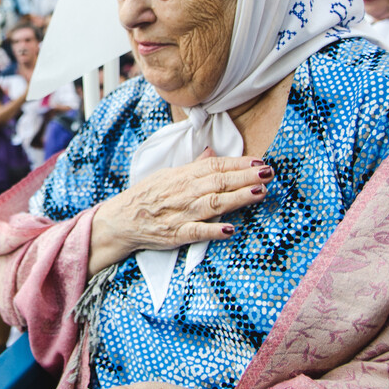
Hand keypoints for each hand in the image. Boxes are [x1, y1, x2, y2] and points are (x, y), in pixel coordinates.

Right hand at [89, 148, 273, 274]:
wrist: (120, 219)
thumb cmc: (146, 196)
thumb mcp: (168, 175)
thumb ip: (193, 167)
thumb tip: (212, 153)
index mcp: (182, 175)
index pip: (214, 166)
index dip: (238, 163)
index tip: (259, 160)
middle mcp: (184, 192)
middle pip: (219, 182)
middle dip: (246, 176)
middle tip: (268, 172)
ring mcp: (181, 213)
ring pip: (213, 204)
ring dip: (238, 198)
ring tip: (260, 192)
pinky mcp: (176, 234)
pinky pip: (197, 232)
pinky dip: (213, 230)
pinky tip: (231, 229)